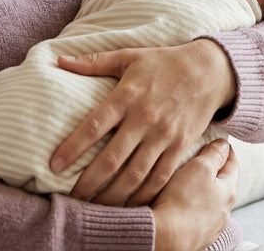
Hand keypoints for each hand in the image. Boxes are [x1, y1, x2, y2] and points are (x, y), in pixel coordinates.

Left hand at [50, 39, 235, 206]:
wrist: (210, 70)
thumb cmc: (164, 62)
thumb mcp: (129, 56)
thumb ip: (93, 62)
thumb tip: (60, 60)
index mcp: (127, 96)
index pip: (94, 126)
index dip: (72, 147)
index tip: (54, 165)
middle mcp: (145, 119)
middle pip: (112, 159)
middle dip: (89, 182)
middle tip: (72, 198)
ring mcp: (164, 136)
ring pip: (135, 174)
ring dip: (113, 195)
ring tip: (95, 208)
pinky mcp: (181, 147)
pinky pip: (160, 178)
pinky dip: (144, 195)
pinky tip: (129, 205)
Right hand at [152, 139, 238, 250]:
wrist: (165, 238)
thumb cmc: (182, 201)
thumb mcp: (200, 167)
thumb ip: (214, 154)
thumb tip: (224, 144)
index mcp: (229, 191)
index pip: (233, 164)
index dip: (225, 150)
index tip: (218, 142)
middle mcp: (225, 211)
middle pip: (223, 184)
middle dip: (214, 171)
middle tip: (200, 160)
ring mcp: (212, 226)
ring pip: (211, 202)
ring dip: (203, 192)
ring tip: (187, 184)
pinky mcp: (198, 237)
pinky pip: (198, 217)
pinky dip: (193, 208)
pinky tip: (182, 206)